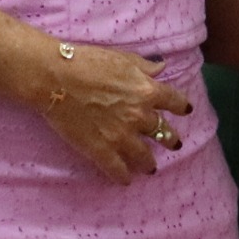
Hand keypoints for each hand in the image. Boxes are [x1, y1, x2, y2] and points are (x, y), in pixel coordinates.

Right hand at [28, 34, 191, 184]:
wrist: (54, 78)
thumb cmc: (86, 61)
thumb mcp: (122, 57)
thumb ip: (144, 66)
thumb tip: (161, 67)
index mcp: (147, 92)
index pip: (174, 102)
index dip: (181, 107)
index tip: (184, 111)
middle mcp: (140, 116)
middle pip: (163, 132)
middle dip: (170, 139)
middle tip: (173, 144)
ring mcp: (121, 136)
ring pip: (144, 155)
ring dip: (149, 162)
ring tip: (150, 167)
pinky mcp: (101, 149)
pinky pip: (117, 168)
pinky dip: (123, 176)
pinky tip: (125, 180)